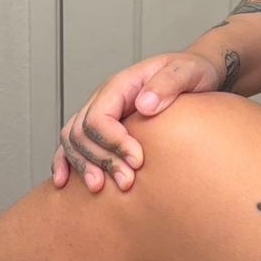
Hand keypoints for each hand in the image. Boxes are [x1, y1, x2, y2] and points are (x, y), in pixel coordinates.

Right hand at [51, 51, 220, 193]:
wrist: (196, 74)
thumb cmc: (191, 72)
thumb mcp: (187, 71)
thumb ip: (168, 84)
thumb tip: (143, 105)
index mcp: (121, 85)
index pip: (99, 117)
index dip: (113, 142)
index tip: (138, 161)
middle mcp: (104, 99)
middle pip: (82, 132)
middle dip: (101, 160)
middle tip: (127, 182)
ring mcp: (101, 113)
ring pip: (73, 141)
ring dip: (84, 166)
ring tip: (101, 188)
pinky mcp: (103, 129)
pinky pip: (73, 144)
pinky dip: (66, 162)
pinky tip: (64, 182)